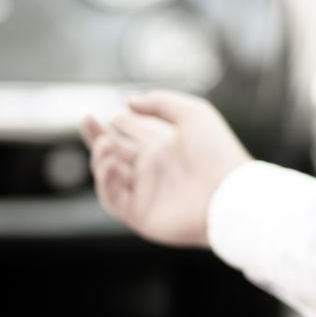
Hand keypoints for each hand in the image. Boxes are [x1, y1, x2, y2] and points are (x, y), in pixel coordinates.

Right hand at [80, 90, 252, 247]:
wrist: (229, 195)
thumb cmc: (216, 153)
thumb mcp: (193, 114)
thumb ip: (160, 102)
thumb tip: (127, 100)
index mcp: (164, 146)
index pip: (131, 132)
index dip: (116, 122)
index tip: (107, 112)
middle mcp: (153, 169)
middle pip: (114, 152)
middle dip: (97, 136)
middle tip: (86, 118)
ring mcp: (146, 193)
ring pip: (109, 176)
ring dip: (101, 158)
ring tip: (106, 145)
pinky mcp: (142, 216)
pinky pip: (114, 200)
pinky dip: (106, 183)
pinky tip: (111, 165)